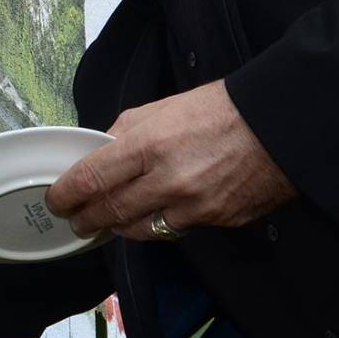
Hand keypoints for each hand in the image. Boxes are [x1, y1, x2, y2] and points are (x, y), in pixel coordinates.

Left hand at [44, 80, 298, 240]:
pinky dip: (158, 224)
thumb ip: (127, 131)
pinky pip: (175, 230)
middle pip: (110, 212)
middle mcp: (168, 180)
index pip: (92, 179)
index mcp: (150, 144)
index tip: (56, 200)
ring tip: (108, 223)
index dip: (67, 195)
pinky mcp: (216, 222)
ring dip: (118, 228)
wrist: (281, 126)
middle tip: (76, 221)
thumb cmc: (222, 109)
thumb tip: (101, 152)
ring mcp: (193, 207)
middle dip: (86, 219)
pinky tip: (152, 216)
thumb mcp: (164, 106)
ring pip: (140, 230)